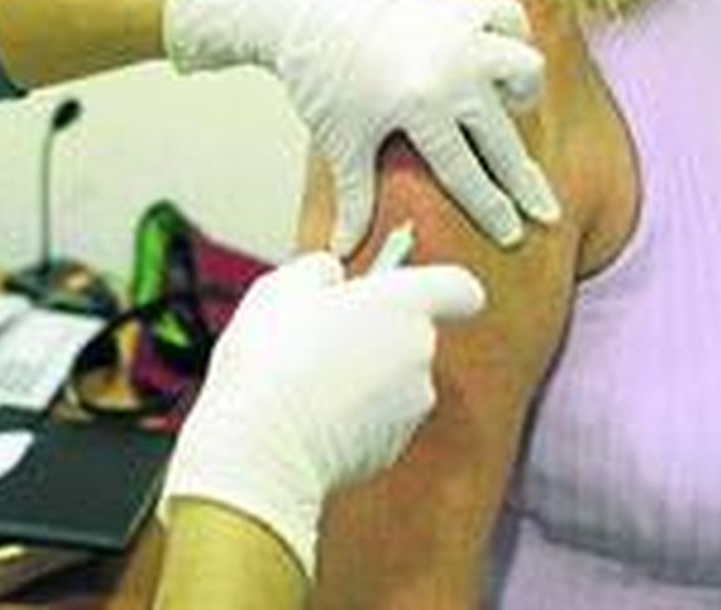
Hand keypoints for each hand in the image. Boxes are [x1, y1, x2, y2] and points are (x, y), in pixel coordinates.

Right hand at [159, 251, 484, 577]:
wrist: (260, 447)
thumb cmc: (271, 361)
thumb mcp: (282, 287)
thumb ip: (319, 270)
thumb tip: (331, 277)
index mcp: (402, 305)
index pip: (460, 288)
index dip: (441, 287)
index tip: (410, 286)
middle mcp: (419, 355)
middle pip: (414, 334)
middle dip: (376, 333)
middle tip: (323, 335)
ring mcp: (410, 407)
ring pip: (394, 380)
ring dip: (363, 377)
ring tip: (307, 380)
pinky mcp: (392, 449)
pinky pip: (378, 420)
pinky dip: (353, 416)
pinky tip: (310, 415)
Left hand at [163, 0, 559, 252]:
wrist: (303, 10)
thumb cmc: (319, 79)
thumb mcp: (340, 141)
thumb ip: (353, 198)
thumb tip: (342, 252)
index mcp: (421, 106)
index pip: (468, 173)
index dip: (492, 210)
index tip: (515, 236)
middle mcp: (453, 69)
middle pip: (506, 138)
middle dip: (525, 182)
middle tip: (544, 213)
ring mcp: (462, 33)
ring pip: (524, 68)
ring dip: (523, 95)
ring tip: (512, 114)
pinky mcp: (458, 5)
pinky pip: (509, 19)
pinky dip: (514, 37)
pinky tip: (498, 59)